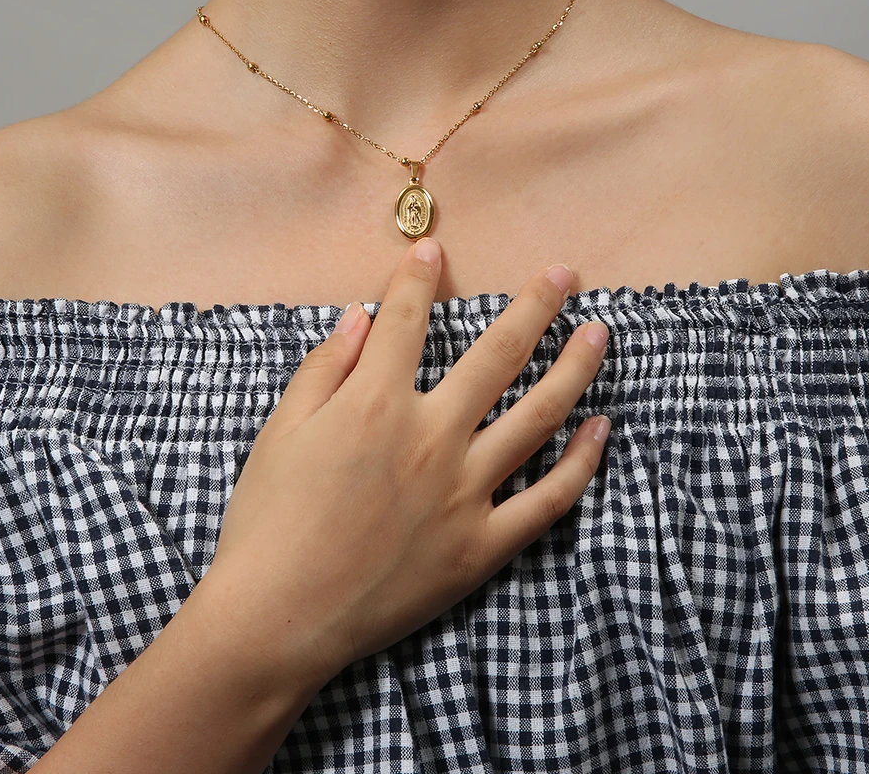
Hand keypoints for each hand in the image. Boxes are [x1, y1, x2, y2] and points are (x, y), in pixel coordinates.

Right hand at [203, 237, 610, 686]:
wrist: (276, 620)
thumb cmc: (267, 523)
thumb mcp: (280, 432)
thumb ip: (324, 368)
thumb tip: (359, 316)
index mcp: (375, 403)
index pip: (407, 319)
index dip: (419, 276)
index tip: (435, 248)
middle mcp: (431, 437)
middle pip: (498, 355)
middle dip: (535, 305)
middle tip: (565, 274)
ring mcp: (465, 492)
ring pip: (538, 416)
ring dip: (574, 368)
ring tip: (600, 333)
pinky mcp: (481, 546)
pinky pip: (547, 500)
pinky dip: (580, 463)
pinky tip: (601, 429)